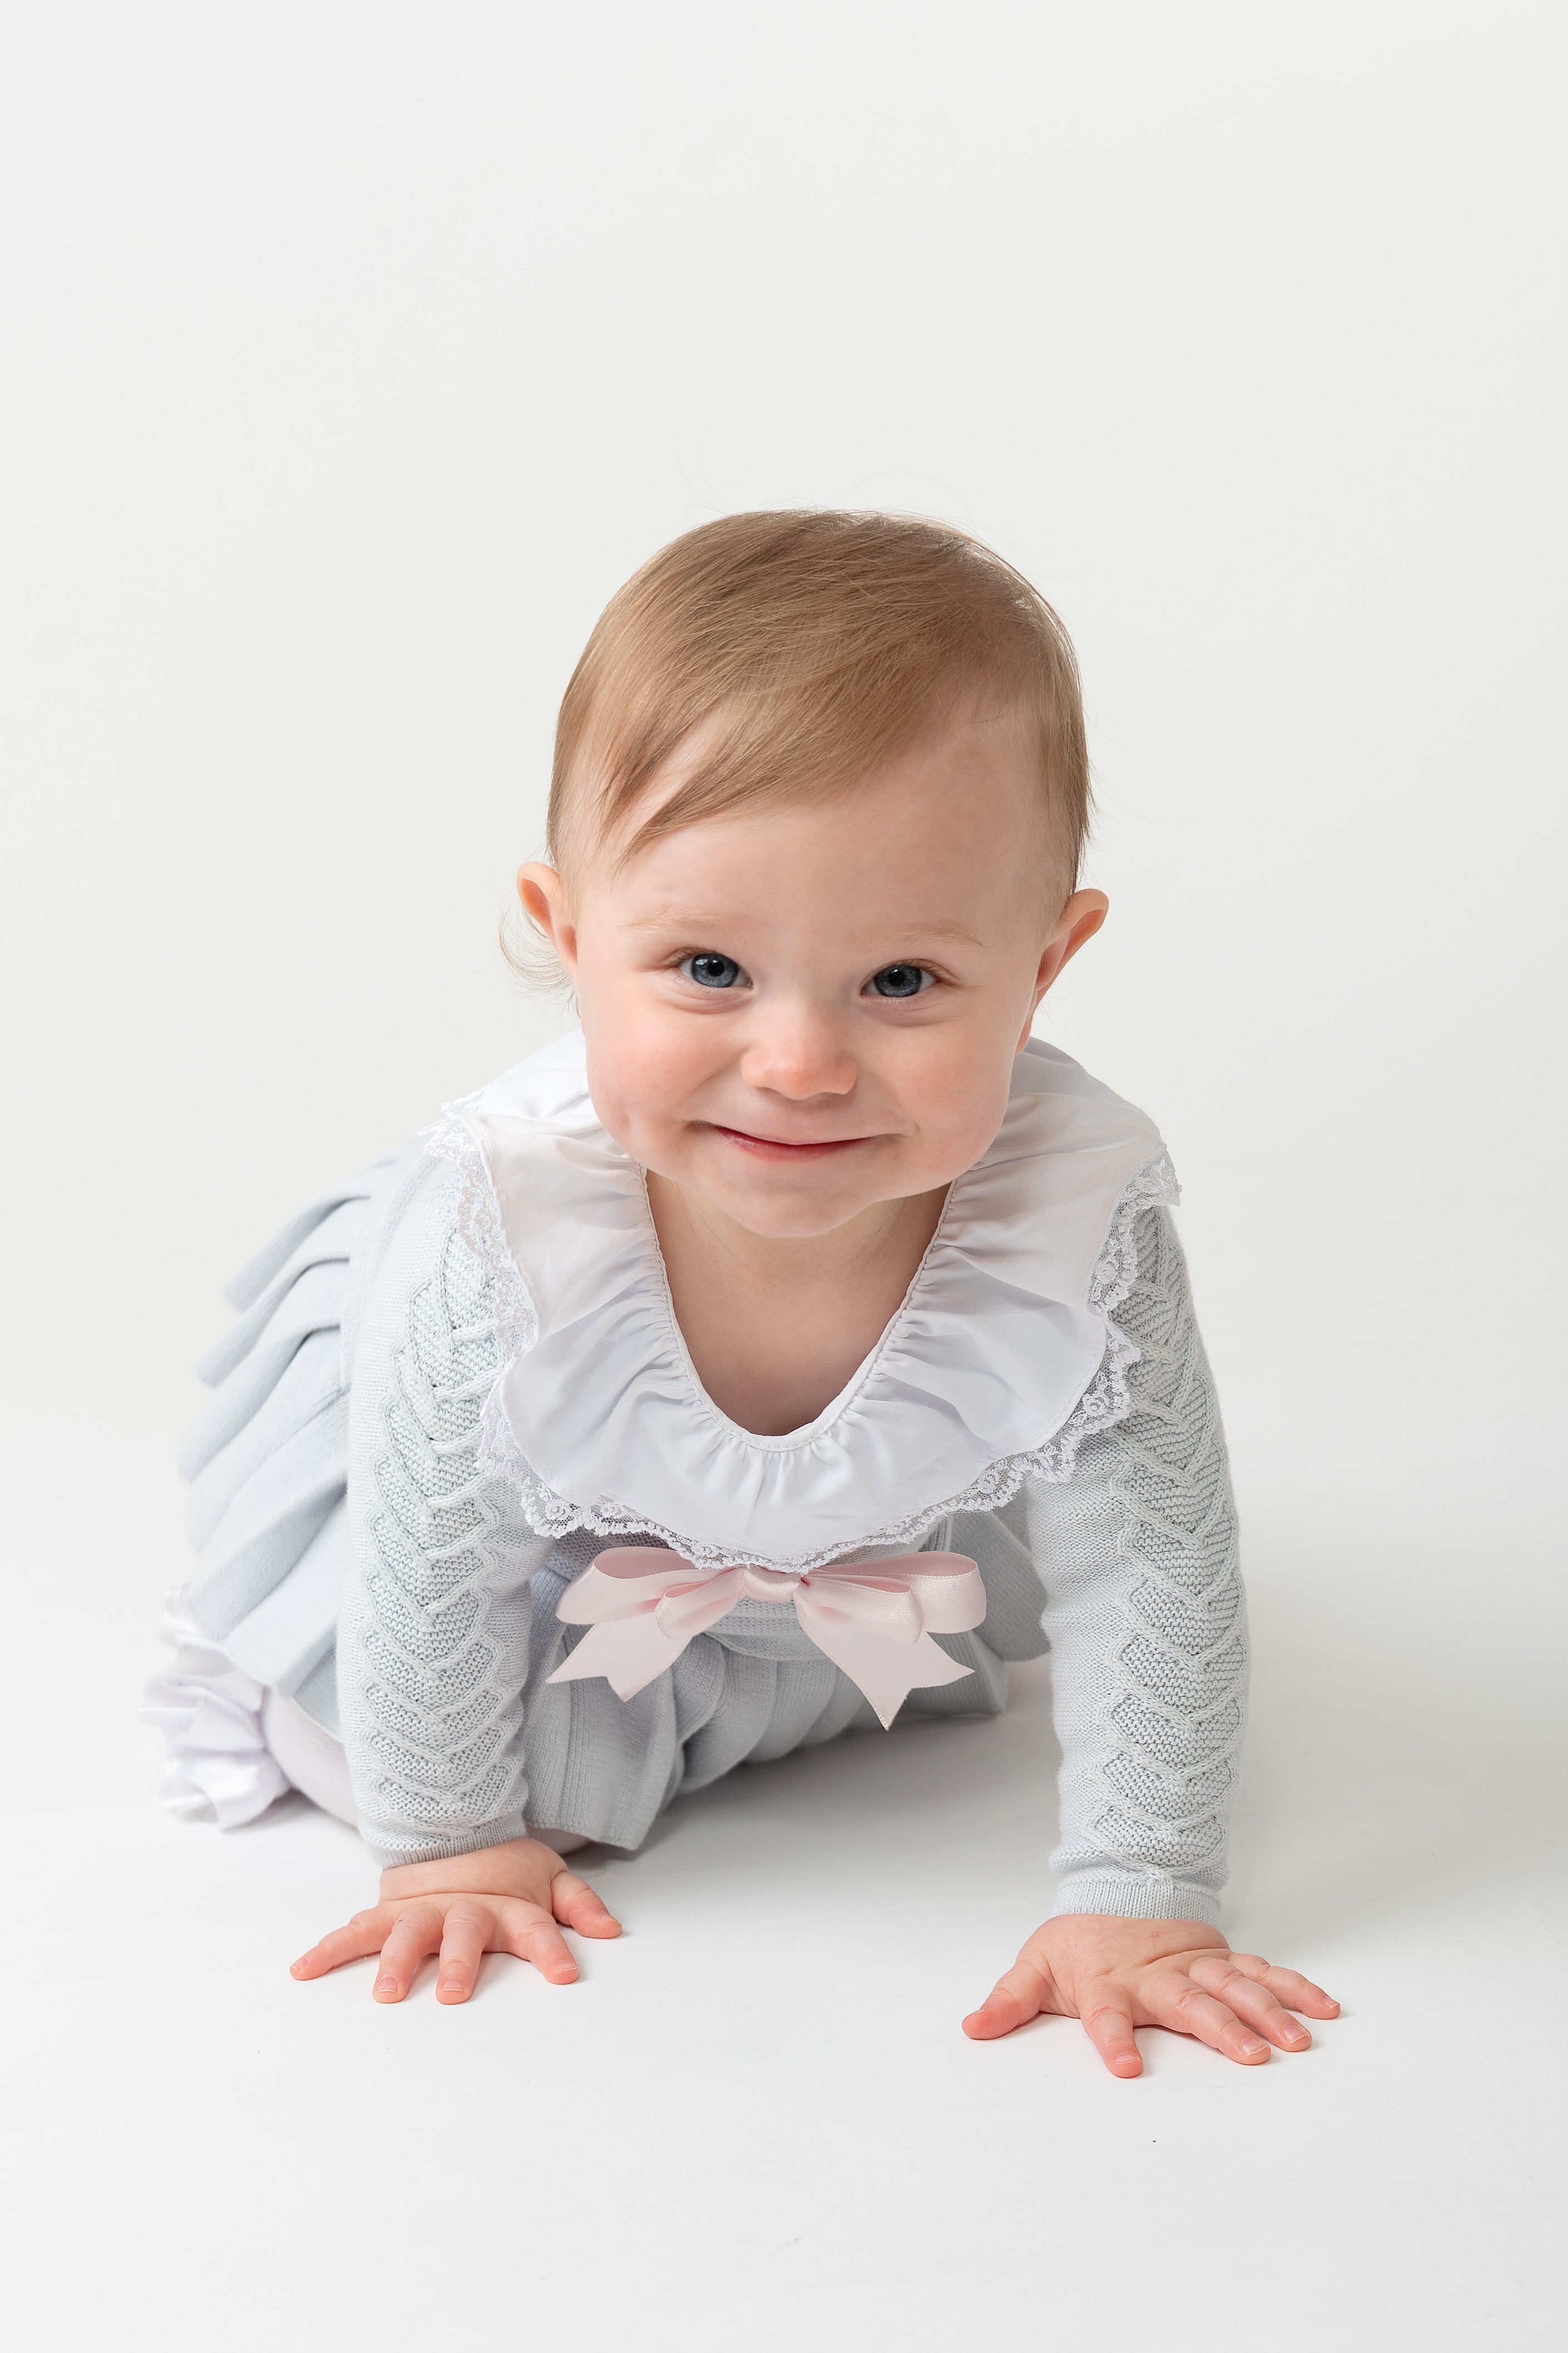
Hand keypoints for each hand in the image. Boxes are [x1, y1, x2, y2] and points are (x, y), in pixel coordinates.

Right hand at [290, 1835, 620, 2002]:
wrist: (453, 1831)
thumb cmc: (503, 1872)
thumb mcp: (549, 1879)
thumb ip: (577, 1905)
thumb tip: (611, 1929)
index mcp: (505, 1906)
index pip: (535, 1927)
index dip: (551, 1949)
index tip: (565, 1974)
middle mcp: (461, 1910)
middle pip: (462, 1933)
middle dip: (457, 1961)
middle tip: (452, 1993)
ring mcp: (419, 1911)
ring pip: (404, 1935)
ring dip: (393, 1963)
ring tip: (384, 1994)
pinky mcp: (386, 1913)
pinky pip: (353, 1932)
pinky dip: (328, 1949)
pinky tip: (303, 1969)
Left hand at [963, 1913, 1337, 2074]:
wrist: (1114, 1891)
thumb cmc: (1078, 1942)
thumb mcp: (1035, 1967)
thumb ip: (1008, 2002)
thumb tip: (972, 2029)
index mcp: (1108, 1983)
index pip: (1107, 2015)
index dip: (1113, 2040)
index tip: (1127, 2069)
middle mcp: (1157, 1975)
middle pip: (1190, 2003)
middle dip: (1221, 2028)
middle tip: (1253, 2056)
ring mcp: (1194, 1966)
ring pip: (1236, 1988)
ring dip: (1268, 2013)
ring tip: (1297, 2041)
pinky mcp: (1221, 1961)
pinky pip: (1264, 1974)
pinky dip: (1295, 1989)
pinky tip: (1324, 2008)